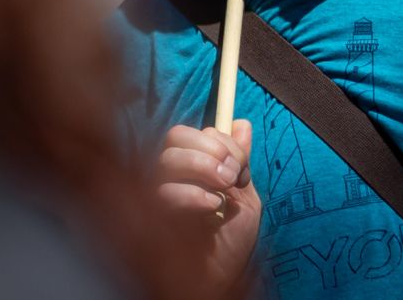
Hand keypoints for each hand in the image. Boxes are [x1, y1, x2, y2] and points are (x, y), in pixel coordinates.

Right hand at [154, 121, 261, 294]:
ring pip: (167, 160)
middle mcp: (173, 178)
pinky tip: (212, 207)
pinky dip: (193, 194)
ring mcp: (162, 195)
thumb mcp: (246, 197)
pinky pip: (164, 192)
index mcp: (193, 169)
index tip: (242, 165)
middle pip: (175, 137)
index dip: (220, 141)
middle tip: (231, 174)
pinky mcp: (155, 217)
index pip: (195, 132)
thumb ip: (241, 161)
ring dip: (203, 167)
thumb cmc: (231, 244)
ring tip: (224, 188)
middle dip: (209, 149)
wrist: (222, 278)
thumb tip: (241, 124)